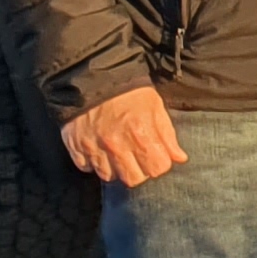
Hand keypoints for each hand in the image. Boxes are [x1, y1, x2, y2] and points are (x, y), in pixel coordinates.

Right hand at [64, 83, 187, 188]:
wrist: (93, 77)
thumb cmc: (129, 93)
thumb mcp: (155, 107)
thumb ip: (167, 135)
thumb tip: (180, 158)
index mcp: (141, 134)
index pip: (157, 169)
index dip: (159, 163)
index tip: (155, 156)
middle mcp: (117, 145)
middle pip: (133, 179)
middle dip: (139, 171)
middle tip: (136, 158)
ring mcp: (94, 148)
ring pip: (109, 177)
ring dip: (115, 169)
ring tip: (117, 154)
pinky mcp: (76, 147)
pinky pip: (87, 168)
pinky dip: (93, 163)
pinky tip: (99, 150)